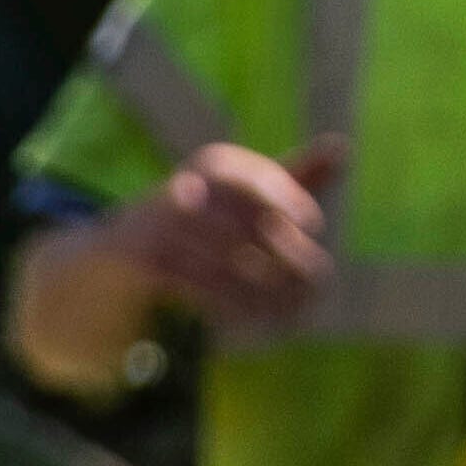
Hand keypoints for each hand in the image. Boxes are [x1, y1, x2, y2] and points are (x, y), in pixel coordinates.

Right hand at [101, 138, 337, 324]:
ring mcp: (162, 228)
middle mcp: (185, 191)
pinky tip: (257, 318)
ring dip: (265, 291)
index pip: (255, 178)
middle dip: (287, 255)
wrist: (123, 244)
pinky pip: (199, 287)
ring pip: (226, 263)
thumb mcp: (246, 190)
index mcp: (214, 165)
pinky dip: (232, 305)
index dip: (288, 199)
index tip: (313, 224)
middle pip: (245, 224)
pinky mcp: (147, 264)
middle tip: (319, 279)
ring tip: (295, 310)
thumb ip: (295, 175)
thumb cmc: (204, 213)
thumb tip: (342, 147)